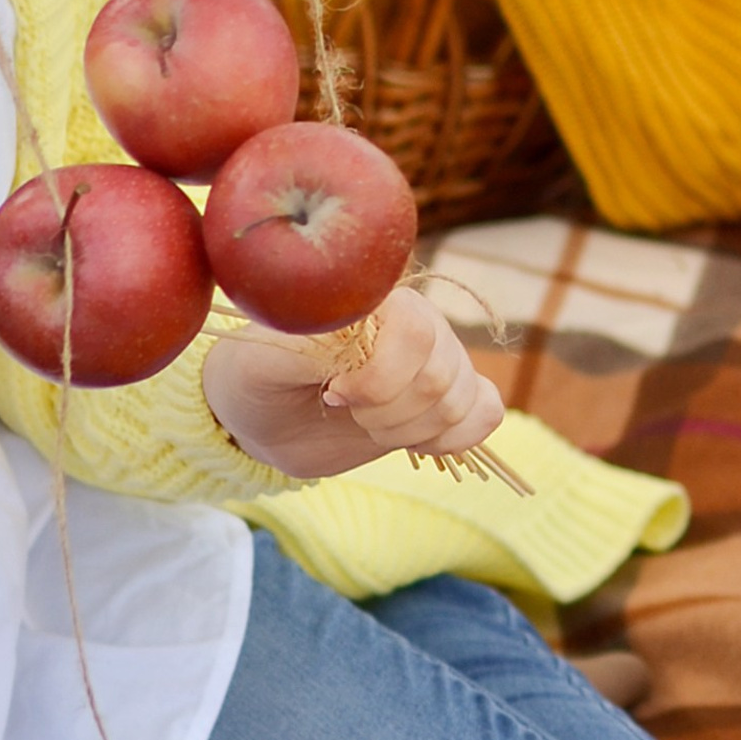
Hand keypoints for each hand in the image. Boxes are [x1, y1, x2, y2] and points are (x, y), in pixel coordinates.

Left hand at [204, 289, 506, 480]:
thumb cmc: (255, 376)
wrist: (263, 418)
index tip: (333, 395)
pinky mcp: (445, 397)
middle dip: (389, 413)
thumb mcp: (261, 358)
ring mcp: (436, 358)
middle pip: (443, 375)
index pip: (417, 331)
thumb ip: (308, 344)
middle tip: (343, 411)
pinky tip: (410, 441)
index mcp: (374, 299)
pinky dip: (453, 439)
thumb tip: (359, 339)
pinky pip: (485, 413)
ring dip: (411, 430)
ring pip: (464, 400)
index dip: (381, 379)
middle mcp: (415, 321)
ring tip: (365, 424)